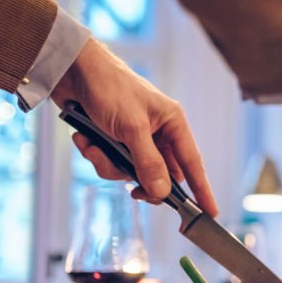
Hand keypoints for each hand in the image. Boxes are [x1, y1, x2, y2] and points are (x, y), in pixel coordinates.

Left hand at [50, 38, 218, 215]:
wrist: (71, 70)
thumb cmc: (110, 88)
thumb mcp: (132, 128)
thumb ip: (149, 163)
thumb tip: (162, 193)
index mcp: (172, 124)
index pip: (192, 163)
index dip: (202, 189)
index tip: (210, 212)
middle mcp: (157, 132)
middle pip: (159, 174)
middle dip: (140, 179)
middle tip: (133, 191)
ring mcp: (134, 138)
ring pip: (130, 171)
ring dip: (109, 164)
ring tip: (94, 147)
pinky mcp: (112, 140)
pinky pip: (110, 162)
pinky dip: (95, 155)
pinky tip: (84, 139)